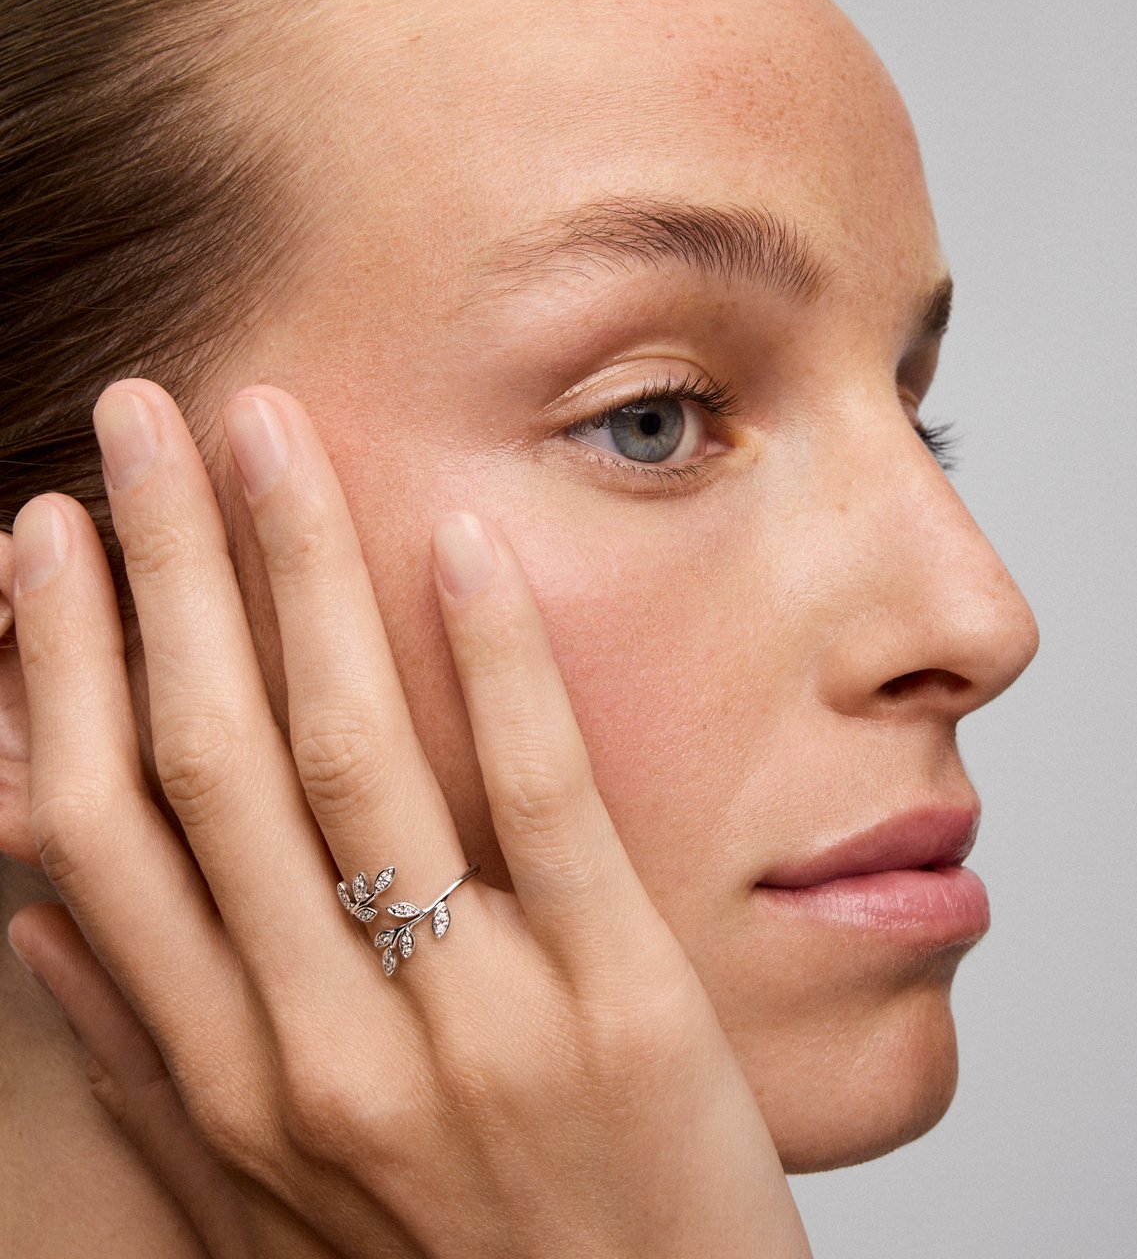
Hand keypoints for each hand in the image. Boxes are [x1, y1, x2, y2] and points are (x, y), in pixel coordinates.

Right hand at [8, 380, 810, 1257]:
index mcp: (223, 1088)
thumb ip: (145, 1072)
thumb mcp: (262, 1211)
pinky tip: (463, 535)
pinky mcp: (616, 1002)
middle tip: (135, 419)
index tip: (44, 538)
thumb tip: (35, 924)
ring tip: (262, 427)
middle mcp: (319, 1050)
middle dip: (160, 566)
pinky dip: (496, 657)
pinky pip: (540, 799)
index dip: (57, 666)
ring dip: (295, 568)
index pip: (96, 836)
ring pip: (350, 752)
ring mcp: (468, 1022)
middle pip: (206, 759)